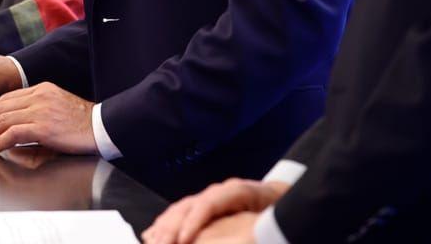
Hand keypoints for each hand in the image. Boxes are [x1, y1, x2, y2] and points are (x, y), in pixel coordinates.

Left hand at [0, 82, 96, 155]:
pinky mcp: (43, 126)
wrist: (103, 126)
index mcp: (42, 89)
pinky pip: (13, 132)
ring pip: (3, 119)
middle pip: (1, 107)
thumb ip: (39, 112)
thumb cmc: (84, 123)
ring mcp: (41, 110)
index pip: (8, 98)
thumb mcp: (58, 109)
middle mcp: (39, 96)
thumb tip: (18, 129)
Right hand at [143, 179, 288, 243]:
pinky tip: (152, 235)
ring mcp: (209, 197)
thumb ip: (258, 222)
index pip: (209, 203)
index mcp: (237, 191)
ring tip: (151, 241)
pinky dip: (165, 224)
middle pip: (189, 205)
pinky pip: (179, 213)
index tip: (183, 240)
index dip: (193, 221)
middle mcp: (218, 192)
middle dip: (172, 227)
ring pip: (180, 209)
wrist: (279, 196)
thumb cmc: (278, 209)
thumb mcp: (273, 215)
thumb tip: (253, 233)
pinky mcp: (204, 207)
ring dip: (164, 226)